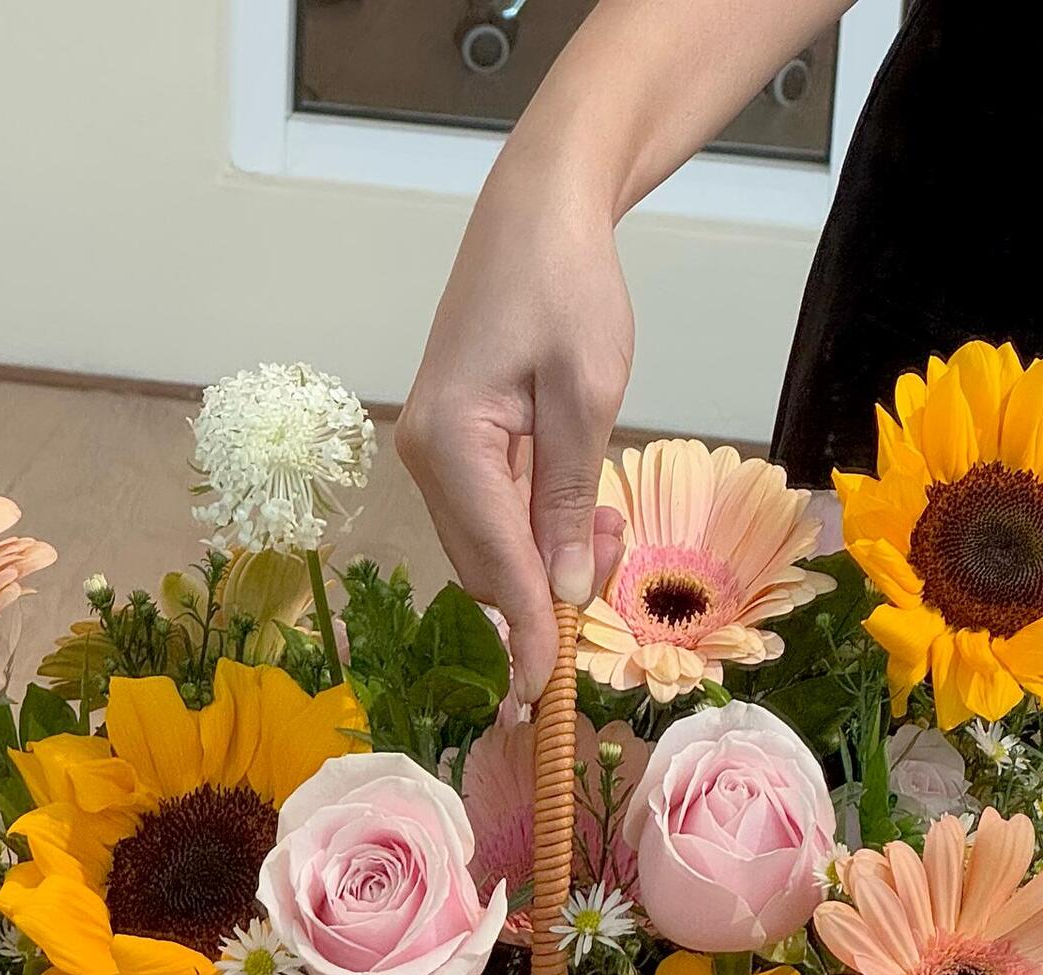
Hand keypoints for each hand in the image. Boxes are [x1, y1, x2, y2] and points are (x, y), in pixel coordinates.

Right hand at [397, 159, 632, 700]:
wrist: (536, 212)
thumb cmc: (567, 286)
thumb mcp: (587, 397)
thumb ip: (571, 500)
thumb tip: (562, 592)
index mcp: (450, 444)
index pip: (495, 564)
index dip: (528, 633)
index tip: (548, 694)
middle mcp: (426, 457)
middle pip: (485, 568)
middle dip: (547, 587)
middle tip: (617, 544)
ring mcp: (434, 453)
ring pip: (489, 549)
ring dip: (546, 557)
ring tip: (605, 512)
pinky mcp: (452, 447)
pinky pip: (492, 515)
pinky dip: (536, 527)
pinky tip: (578, 499)